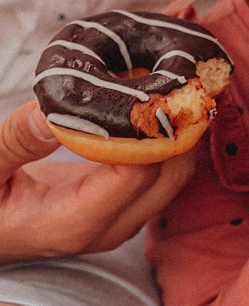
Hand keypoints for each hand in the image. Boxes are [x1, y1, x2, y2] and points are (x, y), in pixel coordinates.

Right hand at [0, 101, 195, 262]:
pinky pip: (162, 173)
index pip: (138, 173)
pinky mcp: (125, 206)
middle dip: (173, 127)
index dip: (145, 130)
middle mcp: (109, 227)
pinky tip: (144, 108)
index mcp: (75, 223)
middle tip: (161, 79)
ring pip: (175, 174)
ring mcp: (122, 219)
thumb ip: (16, 142)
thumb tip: (51, 111)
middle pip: (171, 174)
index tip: (138, 87)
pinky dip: (163, 141)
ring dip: (172, 132)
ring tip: (156, 87)